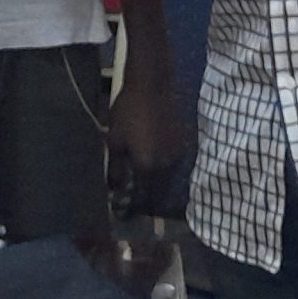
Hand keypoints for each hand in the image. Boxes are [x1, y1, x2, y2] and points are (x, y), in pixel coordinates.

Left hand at [107, 66, 183, 217]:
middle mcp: (167, 166)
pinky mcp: (182, 143)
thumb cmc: (128, 111)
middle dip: (145, 201)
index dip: (132, 208)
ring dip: (155, 187)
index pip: (142, 198)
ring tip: (141, 186)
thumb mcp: (115, 141)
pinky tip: (152, 166)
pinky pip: (172, 166)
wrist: (152, 85)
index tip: (123, 213)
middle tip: (132, 202)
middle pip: (157, 193)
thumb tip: (114, 189)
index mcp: (148, 167)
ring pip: (167, 180)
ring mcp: (177, 155)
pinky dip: (162, 171)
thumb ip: (115, 169)